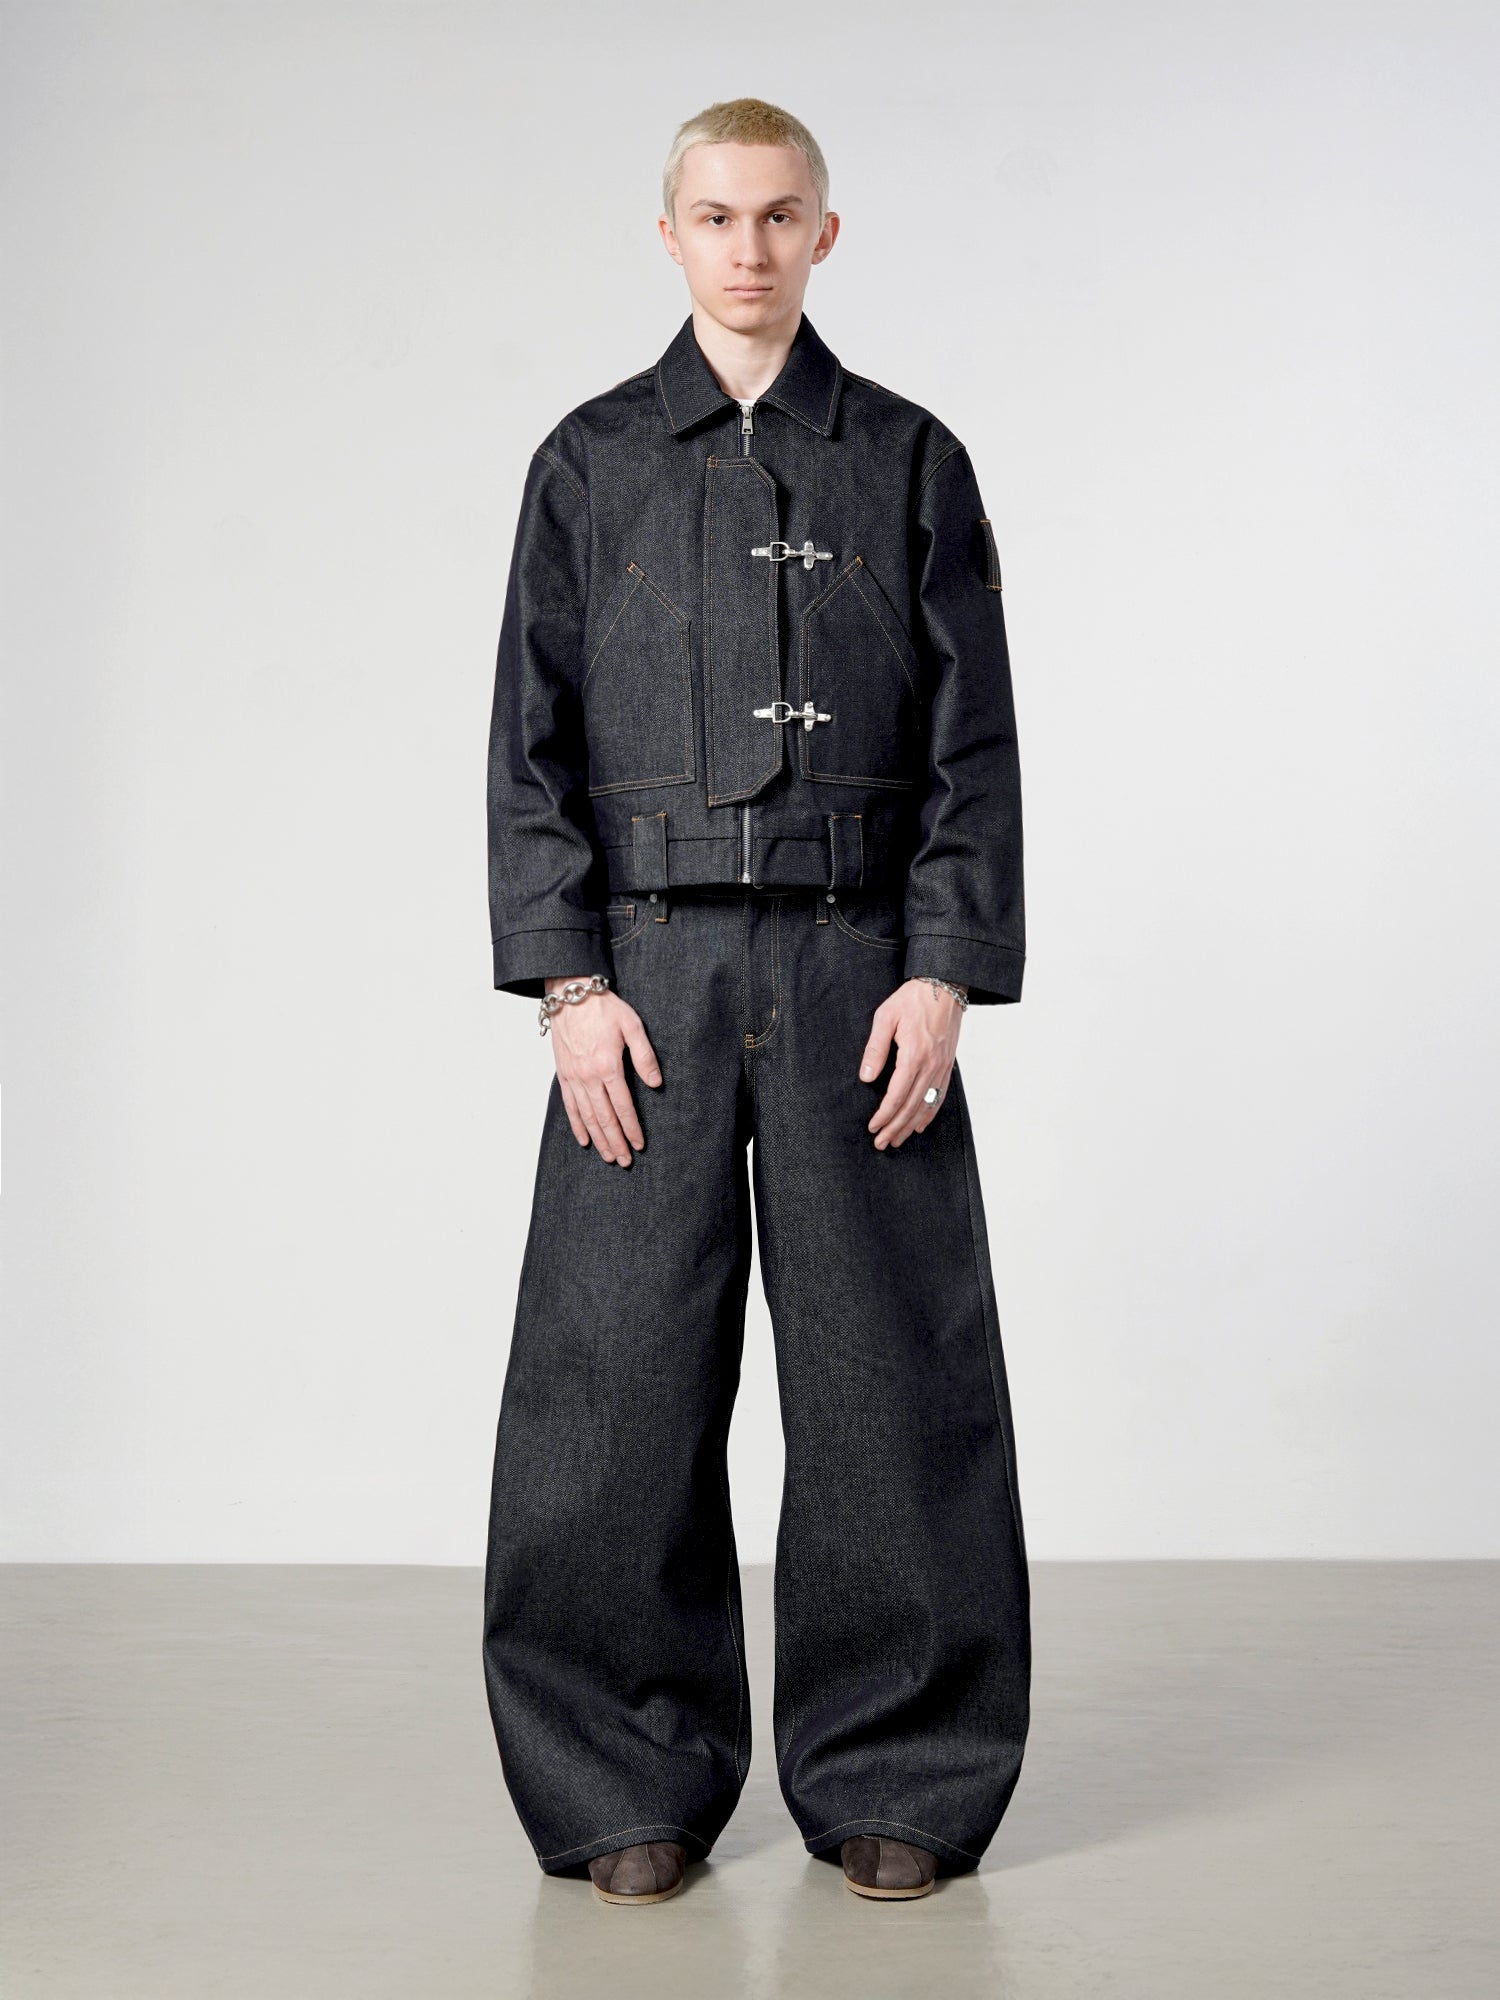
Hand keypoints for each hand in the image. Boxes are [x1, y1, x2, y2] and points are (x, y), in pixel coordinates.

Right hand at [544, 976, 661, 1166]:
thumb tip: (655, 1083)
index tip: (640, 1145)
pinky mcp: (564, 1074)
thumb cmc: (604, 1008)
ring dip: (598, 1139)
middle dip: (616, 1142)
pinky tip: (584, 1139)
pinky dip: (577, 1125)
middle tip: (625, 1161)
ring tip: (608, 1156)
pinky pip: (570, 1106)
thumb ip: (644, 1056)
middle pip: (604, 1118)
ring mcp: (574, 1077)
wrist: (570, 995)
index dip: (632, 1128)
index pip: (623, 1106)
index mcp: (608, 1066)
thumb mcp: (632, 1026)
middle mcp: (588, 1076)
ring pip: (587, 1116)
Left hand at [858, 978, 964, 1148]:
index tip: (873, 1127)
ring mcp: (942, 1067)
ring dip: (911, 1126)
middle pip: (912, 1106)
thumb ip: (875, 1049)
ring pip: (927, 1105)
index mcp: (914, 1055)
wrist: (945, 986)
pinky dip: (930, 1114)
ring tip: (898, 1140)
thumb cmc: (912, 999)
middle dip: (895, 1128)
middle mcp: (931, 1065)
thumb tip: (866, 1078)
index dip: (884, 1115)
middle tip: (881, 1143)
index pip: (897, 1095)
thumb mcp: (886, 1017)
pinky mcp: (947, 1065)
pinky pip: (939, 1095)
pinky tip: (921, 1125)